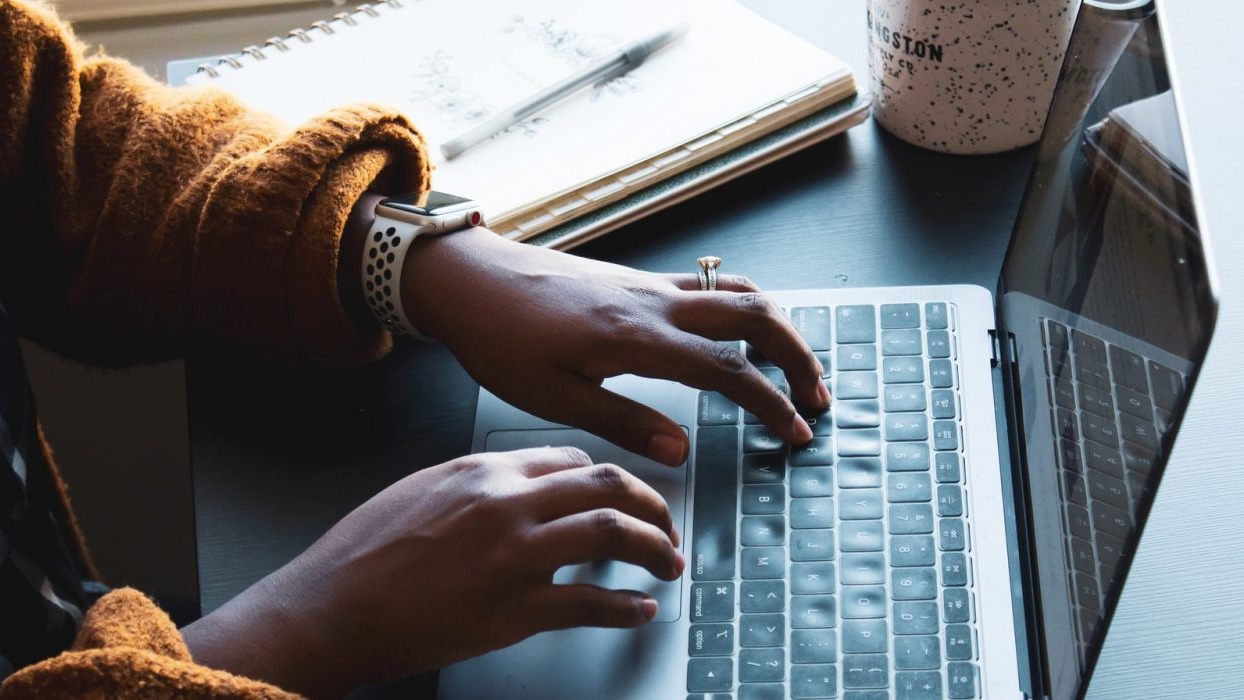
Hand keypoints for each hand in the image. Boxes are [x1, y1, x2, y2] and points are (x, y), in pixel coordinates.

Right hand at [182, 447, 682, 695]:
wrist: (328, 608)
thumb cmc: (362, 554)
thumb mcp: (420, 490)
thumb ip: (477, 484)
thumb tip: (520, 488)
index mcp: (483, 470)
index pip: (572, 460)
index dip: (610, 479)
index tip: (624, 497)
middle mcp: (506, 503)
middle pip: (607, 485)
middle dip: (652, 505)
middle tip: (666, 526)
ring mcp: (513, 556)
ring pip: (613, 533)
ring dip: (655, 548)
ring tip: (667, 564)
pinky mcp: (513, 610)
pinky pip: (590, 603)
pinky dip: (625, 608)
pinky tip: (638, 611)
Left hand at [401, 227, 830, 464]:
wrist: (469, 279)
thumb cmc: (499, 338)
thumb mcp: (552, 397)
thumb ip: (623, 423)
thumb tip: (682, 451)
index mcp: (637, 337)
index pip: (728, 369)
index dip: (770, 402)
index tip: (795, 432)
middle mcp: (654, 302)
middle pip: (755, 314)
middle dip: (798, 355)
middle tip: (816, 397)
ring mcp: (649, 284)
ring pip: (737, 291)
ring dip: (777, 326)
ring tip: (793, 366)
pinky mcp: (637, 279)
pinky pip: (710, 285)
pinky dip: (743, 308)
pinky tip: (740, 334)